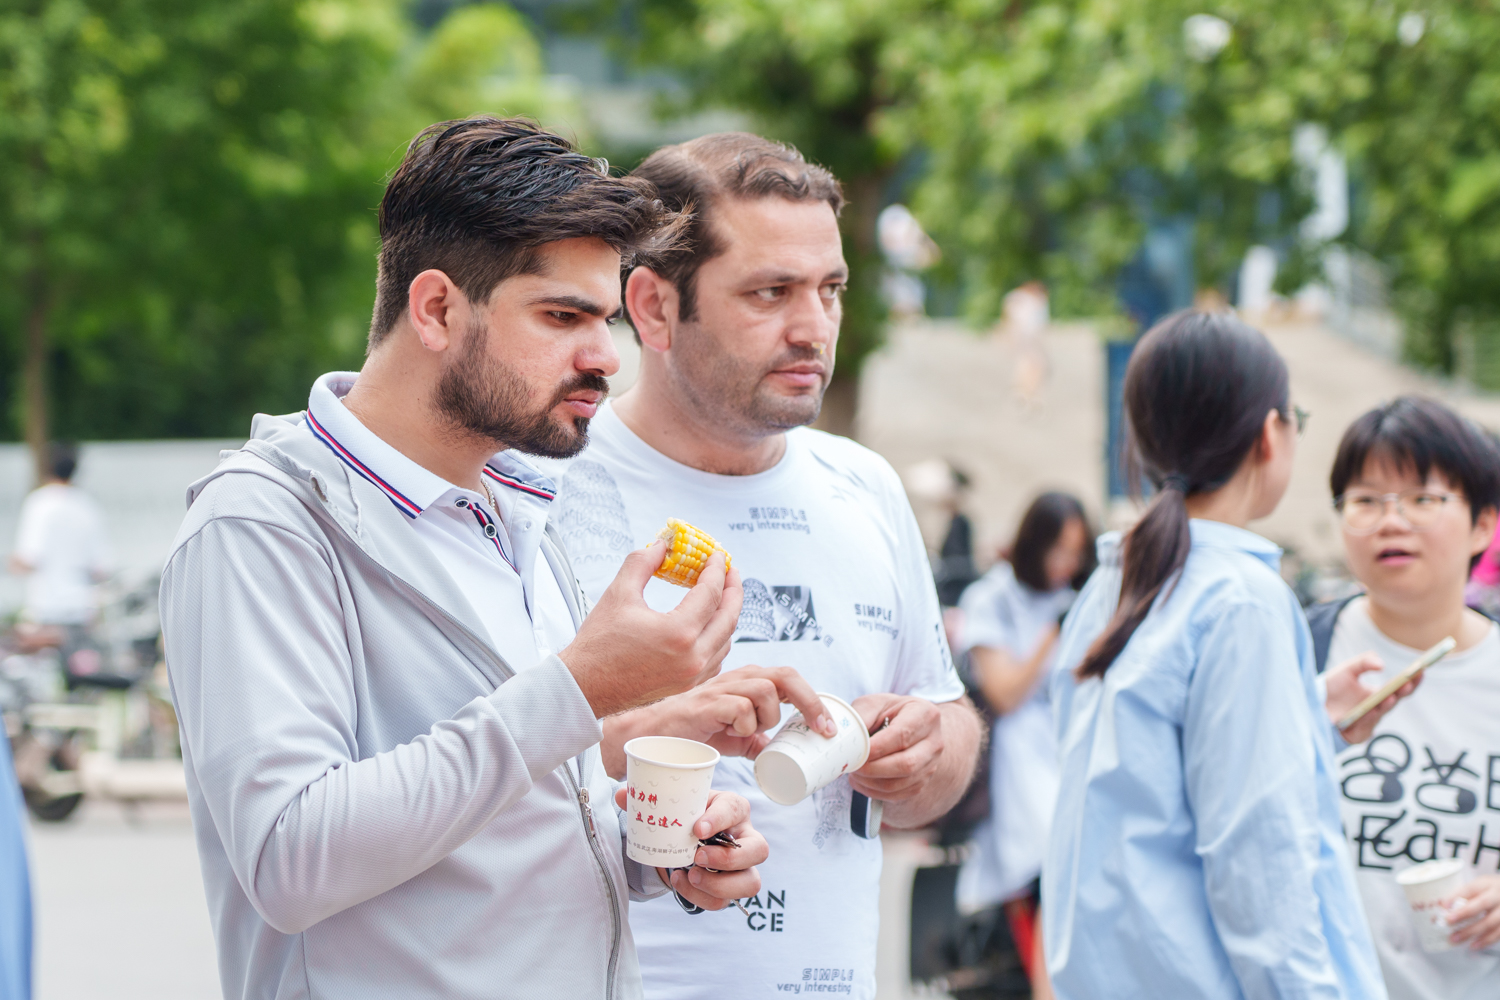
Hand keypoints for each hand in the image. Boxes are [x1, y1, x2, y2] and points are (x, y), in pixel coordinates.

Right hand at [561, 541, 742, 718]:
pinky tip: (709, 624)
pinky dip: (719, 638)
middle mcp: (692, 658)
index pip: (711, 594)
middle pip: (729, 617)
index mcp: (679, 633)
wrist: (584, 686)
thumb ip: (642, 562)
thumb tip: (661, 546)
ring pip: (726, 640)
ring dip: (727, 614)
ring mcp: (692, 675)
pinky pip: (716, 658)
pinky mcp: (687, 686)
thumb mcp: (619, 594)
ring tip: (721, 594)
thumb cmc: (598, 643)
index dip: (717, 570)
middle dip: (733, 590)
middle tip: (729, 571)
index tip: (717, 555)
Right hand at [601, 666, 835, 775]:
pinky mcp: (706, 703)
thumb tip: (777, 751)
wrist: (654, 737)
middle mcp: (738, 678)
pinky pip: (740, 709)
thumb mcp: (733, 736)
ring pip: (765, 691)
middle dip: (809, 702)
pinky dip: (743, 726)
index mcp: (748, 682)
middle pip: (785, 675)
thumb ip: (755, 737)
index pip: (789, 679)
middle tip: (820, 729)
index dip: (814, 701)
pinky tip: (729, 734)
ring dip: (765, 718)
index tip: (828, 729)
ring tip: (745, 733)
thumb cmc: (693, 731)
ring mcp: (722, 688)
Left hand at [615, 787, 766, 911]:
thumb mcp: (672, 804)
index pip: (736, 808)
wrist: (686, 838)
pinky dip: (701, 897)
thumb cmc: (686, 816)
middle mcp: (745, 837)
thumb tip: (622, 795)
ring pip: (751, 882)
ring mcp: (742, 867)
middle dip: (729, 858)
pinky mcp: (731, 888)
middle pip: (759, 849)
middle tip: (697, 856)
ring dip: (720, 884)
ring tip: (691, 875)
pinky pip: (725, 902)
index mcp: (733, 808)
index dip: (720, 818)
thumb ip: (647, 799)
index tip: (697, 828)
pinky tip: (682, 882)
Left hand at [848, 693, 943, 801]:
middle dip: (872, 769)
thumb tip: (848, 737)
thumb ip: (861, 715)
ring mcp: (931, 764)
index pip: (902, 735)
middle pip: (905, 764)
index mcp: (925, 715)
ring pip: (901, 783)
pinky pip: (898, 794)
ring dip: (871, 783)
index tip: (855, 752)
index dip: (876, 748)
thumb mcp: (874, 703)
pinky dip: (875, 792)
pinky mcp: (922, 782)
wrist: (910, 725)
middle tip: (851, 765)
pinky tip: (862, 782)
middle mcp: (934, 742)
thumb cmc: (889, 712)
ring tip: (854, 773)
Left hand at [1324, 651, 1420, 744]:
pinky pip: (1364, 726)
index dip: (1412, 679)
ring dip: (1386, 705)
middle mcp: (1377, 709)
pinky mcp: (1357, 734)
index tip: (1421, 669)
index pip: (1400, 687)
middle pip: (1394, 700)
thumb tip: (1382, 664)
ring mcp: (1369, 722)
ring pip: (1380, 714)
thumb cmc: (1330, 688)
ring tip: (1390, 696)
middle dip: (1402, 691)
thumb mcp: (1346, 670)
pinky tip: (1370, 710)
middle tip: (1409, 682)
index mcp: (1378, 694)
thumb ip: (1363, 663)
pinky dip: (1367, 718)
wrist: (1309, 705)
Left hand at [1446, 874, 1499, 949]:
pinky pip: (1498, 933)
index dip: (1456, 896)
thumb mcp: (1479, 887)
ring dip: (1471, 932)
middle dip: (1463, 913)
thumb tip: (1442, 906)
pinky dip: (1485, 941)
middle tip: (1448, 921)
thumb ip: (1464, 895)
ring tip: (1455, 938)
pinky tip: (1473, 945)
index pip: (1470, 889)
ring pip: (1489, 922)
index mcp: (1486, 884)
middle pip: (1481, 904)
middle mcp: (1497, 896)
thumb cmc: (1490, 891)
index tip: (1443, 905)